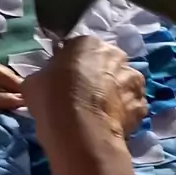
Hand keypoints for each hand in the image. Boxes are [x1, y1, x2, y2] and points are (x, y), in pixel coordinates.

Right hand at [22, 36, 146, 137]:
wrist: (79, 131)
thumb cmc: (52, 99)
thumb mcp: (34, 82)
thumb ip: (45, 75)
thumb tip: (47, 80)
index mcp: (88, 43)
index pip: (79, 51)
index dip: (72, 68)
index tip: (66, 83)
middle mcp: (116, 55)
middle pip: (106, 65)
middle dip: (98, 78)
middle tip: (84, 99)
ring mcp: (133, 79)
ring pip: (123, 84)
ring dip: (115, 95)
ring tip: (100, 114)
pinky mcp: (141, 104)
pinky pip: (131, 107)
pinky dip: (123, 114)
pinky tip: (110, 125)